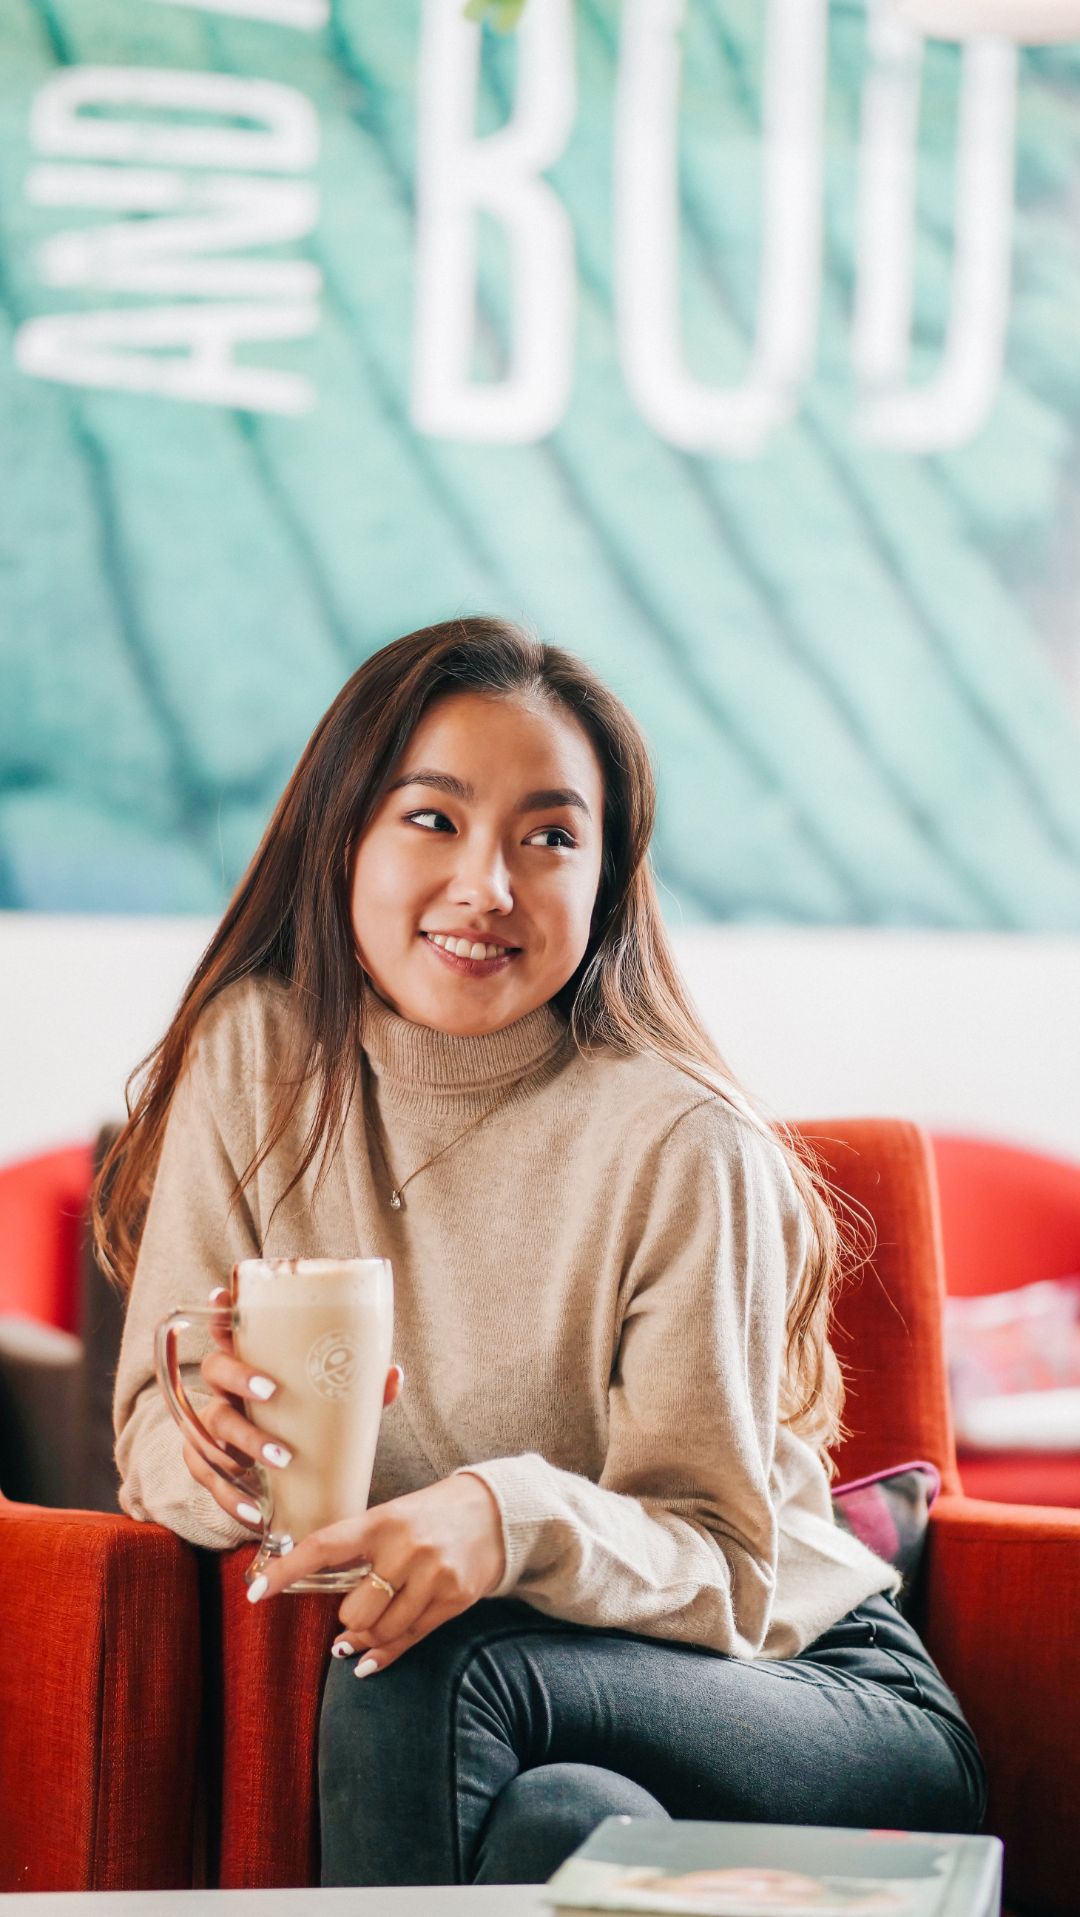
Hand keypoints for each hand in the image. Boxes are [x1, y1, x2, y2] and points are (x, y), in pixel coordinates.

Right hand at [180, 1286, 403, 1529]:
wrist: (292, 1478)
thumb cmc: (312, 1422)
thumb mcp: (338, 1404)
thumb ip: (362, 1388)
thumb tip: (393, 1374)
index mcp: (253, 1361)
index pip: (229, 1327)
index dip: (220, 1309)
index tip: (223, 1297)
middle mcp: (225, 1388)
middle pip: (215, 1368)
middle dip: (238, 1378)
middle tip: (272, 1393)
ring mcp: (213, 1425)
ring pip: (210, 1425)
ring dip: (242, 1442)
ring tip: (280, 1460)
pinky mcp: (207, 1464)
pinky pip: (205, 1476)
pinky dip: (227, 1494)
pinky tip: (254, 1508)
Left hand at [247, 1471, 506, 1673]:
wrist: (495, 1512)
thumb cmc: (430, 1514)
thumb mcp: (393, 1516)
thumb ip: (360, 1548)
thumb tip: (320, 1587)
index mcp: (383, 1521)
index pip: (324, 1546)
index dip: (287, 1570)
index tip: (256, 1592)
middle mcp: (407, 1550)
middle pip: (354, 1611)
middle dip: (348, 1617)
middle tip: (355, 1607)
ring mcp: (433, 1578)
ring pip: (380, 1632)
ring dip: (364, 1638)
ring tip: (358, 1635)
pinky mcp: (453, 1601)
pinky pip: (408, 1640)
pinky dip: (382, 1654)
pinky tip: (364, 1662)